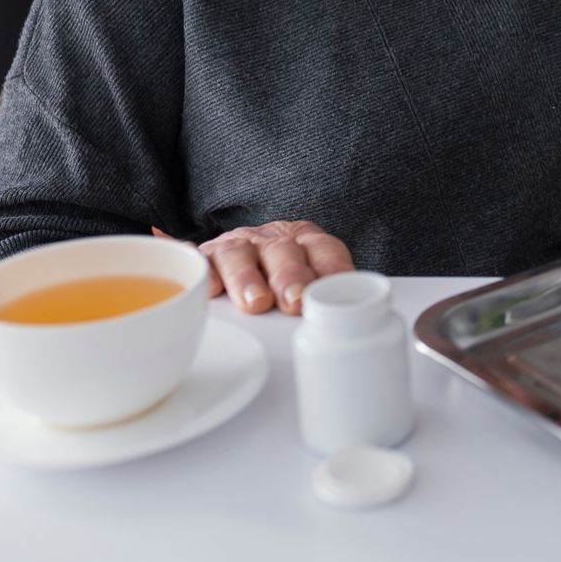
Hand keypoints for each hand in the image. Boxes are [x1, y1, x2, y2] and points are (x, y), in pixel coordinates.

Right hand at [157, 220, 354, 314]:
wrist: (237, 250)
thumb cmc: (281, 275)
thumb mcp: (309, 279)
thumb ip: (329, 295)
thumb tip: (360, 320)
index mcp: (305, 243)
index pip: (324, 249)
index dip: (331, 267)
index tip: (335, 288)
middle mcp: (271, 241)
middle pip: (283, 251)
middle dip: (290, 276)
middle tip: (295, 301)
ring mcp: (237, 248)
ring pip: (240, 255)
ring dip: (248, 278)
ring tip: (255, 302)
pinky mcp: (204, 259)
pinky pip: (200, 263)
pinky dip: (205, 275)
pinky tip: (210, 291)